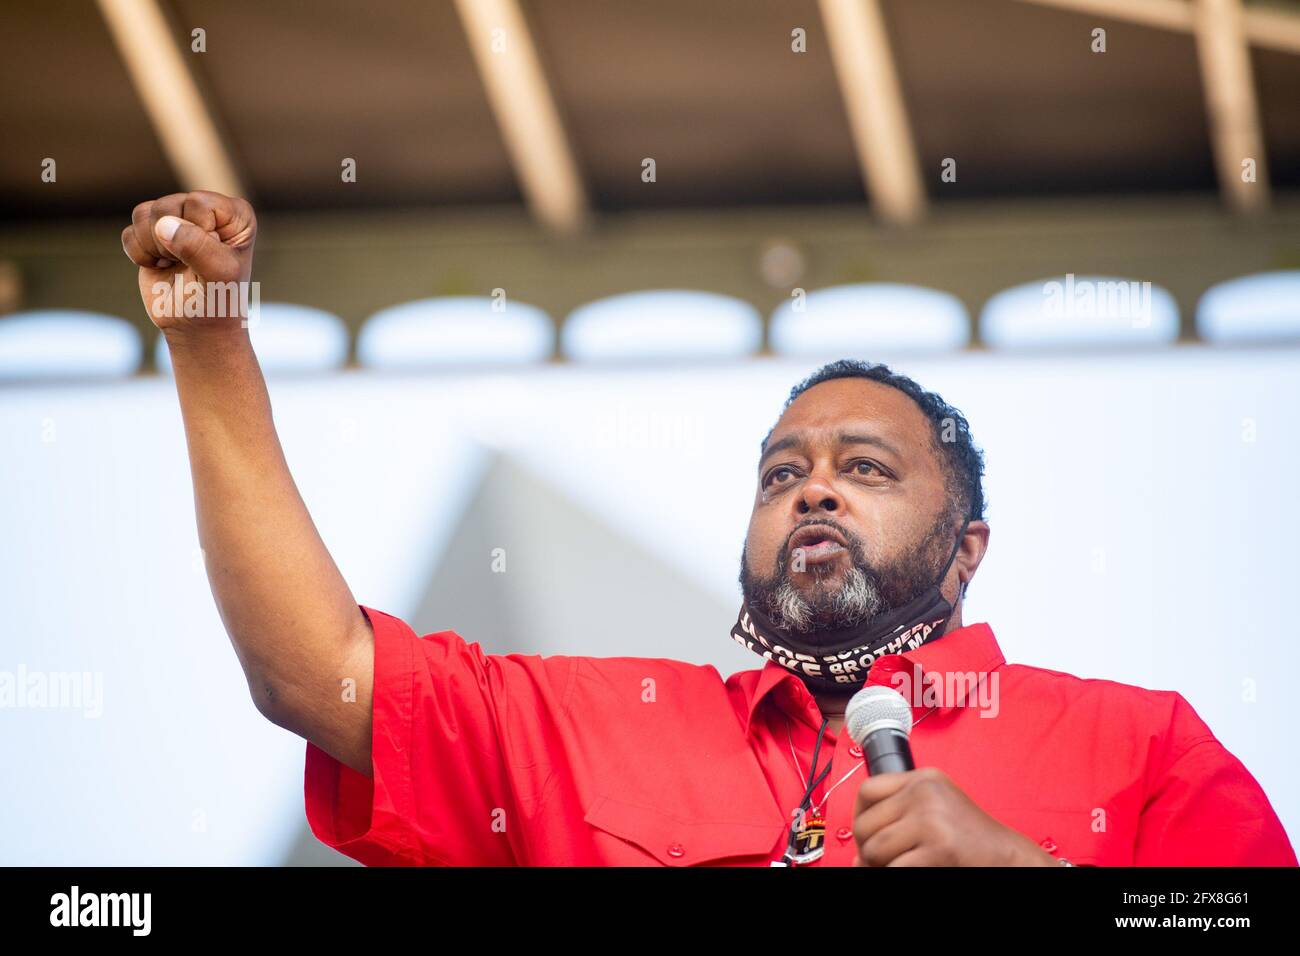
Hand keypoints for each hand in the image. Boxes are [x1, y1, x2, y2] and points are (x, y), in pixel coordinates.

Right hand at [120, 191, 256, 333]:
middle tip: (190, 265)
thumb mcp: (218, 276)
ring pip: (144, 214)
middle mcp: (207, 209)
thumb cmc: (217, 300)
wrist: (197, 326)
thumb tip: (163, 225)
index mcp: (235, 214)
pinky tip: (161, 266)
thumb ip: (198, 248)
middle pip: (166, 206)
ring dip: (154, 248)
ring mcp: (178, 218)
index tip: (210, 258)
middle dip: (171, 243)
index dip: (197, 234)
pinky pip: (129, 233)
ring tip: (175, 264)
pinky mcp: (151, 232)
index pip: (197, 203)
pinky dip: (140, 256)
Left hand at [851, 766, 1058, 866]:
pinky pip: (894, 868)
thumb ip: (899, 820)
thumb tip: (857, 856)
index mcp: (925, 779)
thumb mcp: (936, 812)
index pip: (868, 790)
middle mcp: (926, 792)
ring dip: (880, 866)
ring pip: (874, 850)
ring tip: (902, 866)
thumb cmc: (971, 842)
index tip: (866, 837)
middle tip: (883, 862)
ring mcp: (932, 818)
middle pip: (865, 823)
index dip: (859, 817)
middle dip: (867, 850)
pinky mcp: (940, 846)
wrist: (1010, 858)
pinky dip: (896, 874)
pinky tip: (913, 871)